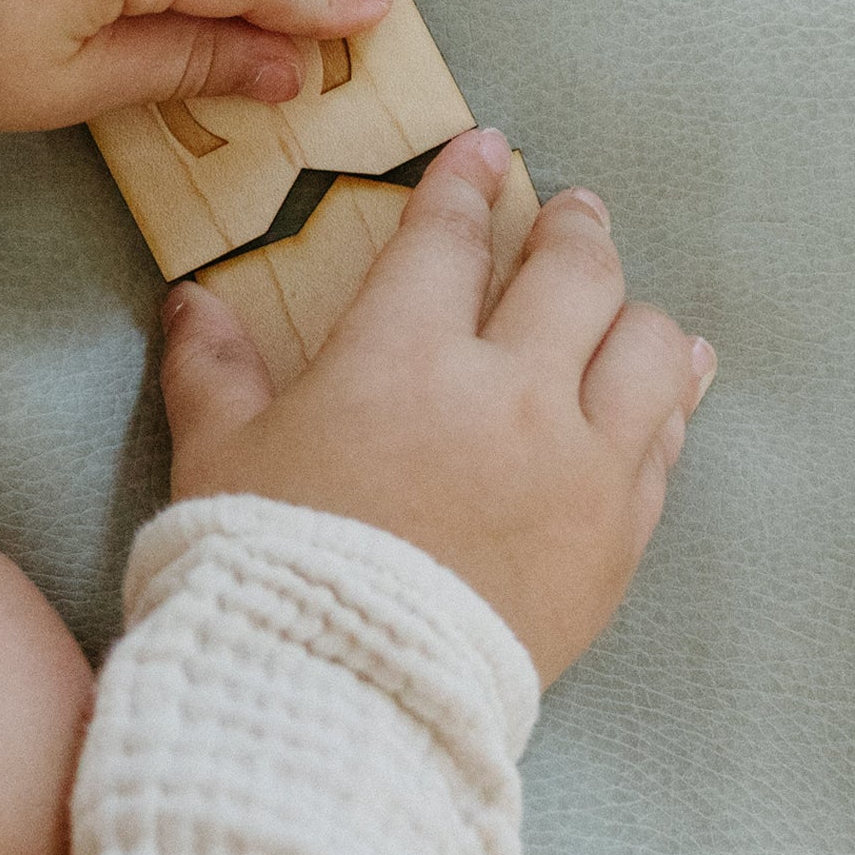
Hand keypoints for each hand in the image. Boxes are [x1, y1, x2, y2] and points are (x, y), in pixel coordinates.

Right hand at [160, 131, 713, 687]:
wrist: (339, 704)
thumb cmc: (265, 574)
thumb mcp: (220, 461)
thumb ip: (214, 370)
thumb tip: (191, 301)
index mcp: (402, 356)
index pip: (448, 237)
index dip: (466, 183)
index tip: (485, 150)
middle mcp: (507, 391)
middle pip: (573, 274)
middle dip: (572, 229)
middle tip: (569, 213)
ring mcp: (577, 464)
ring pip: (647, 348)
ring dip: (634, 314)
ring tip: (625, 308)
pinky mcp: (617, 538)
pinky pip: (664, 444)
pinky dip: (663, 406)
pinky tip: (660, 395)